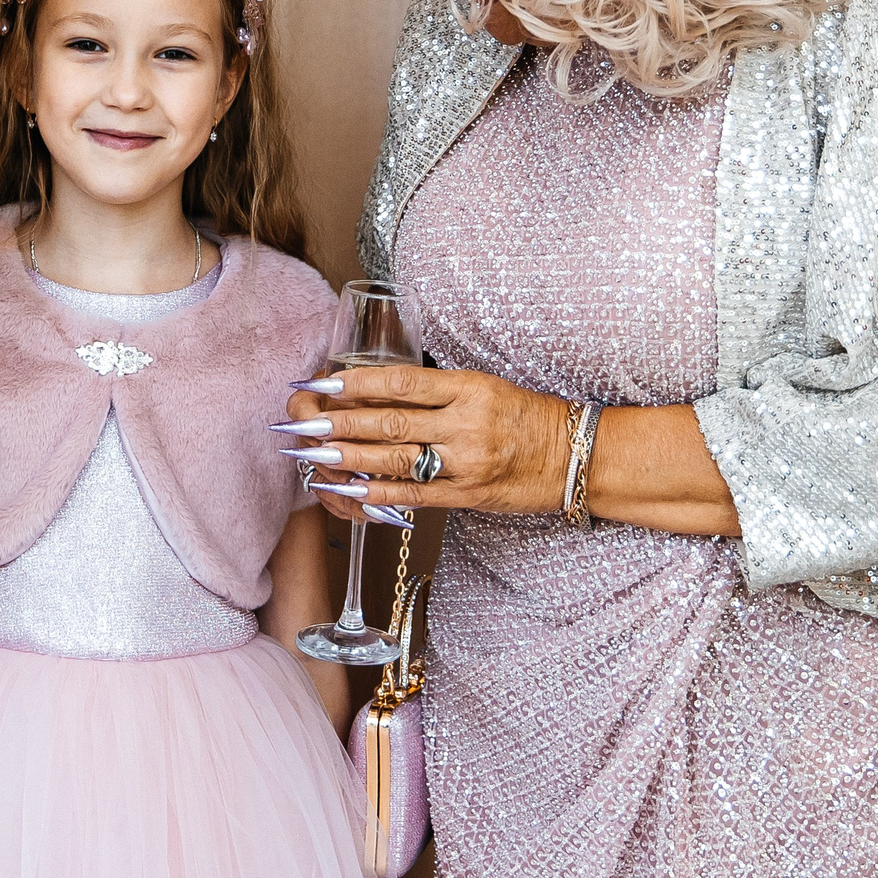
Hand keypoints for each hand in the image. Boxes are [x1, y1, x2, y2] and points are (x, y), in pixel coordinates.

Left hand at [280, 366, 567, 514]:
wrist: (575, 456)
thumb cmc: (527, 417)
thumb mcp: (484, 388)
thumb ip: (437, 391)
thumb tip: (377, 392)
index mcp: (467, 387)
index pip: (402, 381)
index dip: (358, 382)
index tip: (325, 382)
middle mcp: (464, 422)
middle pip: (390, 421)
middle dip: (340, 421)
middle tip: (302, 419)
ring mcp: (466, 462)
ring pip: (396, 459)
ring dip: (349, 457)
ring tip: (314, 453)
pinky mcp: (468, 495)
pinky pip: (416, 495)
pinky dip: (381, 493)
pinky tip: (352, 489)